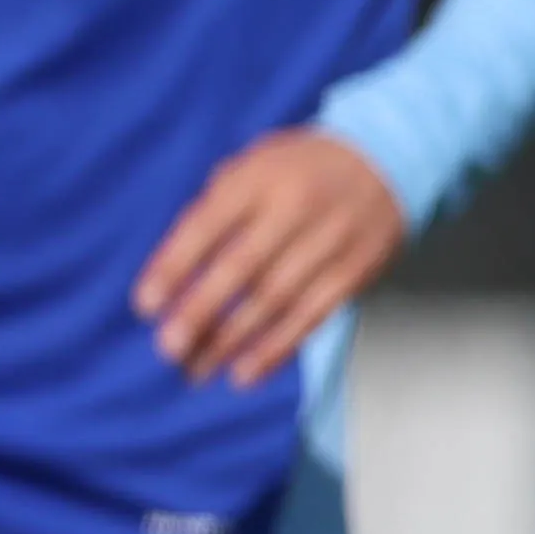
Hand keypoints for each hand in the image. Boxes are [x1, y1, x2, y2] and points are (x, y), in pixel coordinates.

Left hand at [134, 130, 405, 387]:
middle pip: (241, 269)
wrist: (389, 160)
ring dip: (232, 341)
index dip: (173, 268)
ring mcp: (329, 242)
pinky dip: (277, 348)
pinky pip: (312, 317)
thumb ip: (217, 204)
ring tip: (198, 369)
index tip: (146, 306)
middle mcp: (295, 209)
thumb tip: (175, 266)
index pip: (207, 227)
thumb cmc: (303, 168)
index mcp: (259, 178)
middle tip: (169, 348)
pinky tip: (246, 373)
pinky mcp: (354, 272)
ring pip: (275, 301)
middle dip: (201, 312)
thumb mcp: (254, 163)